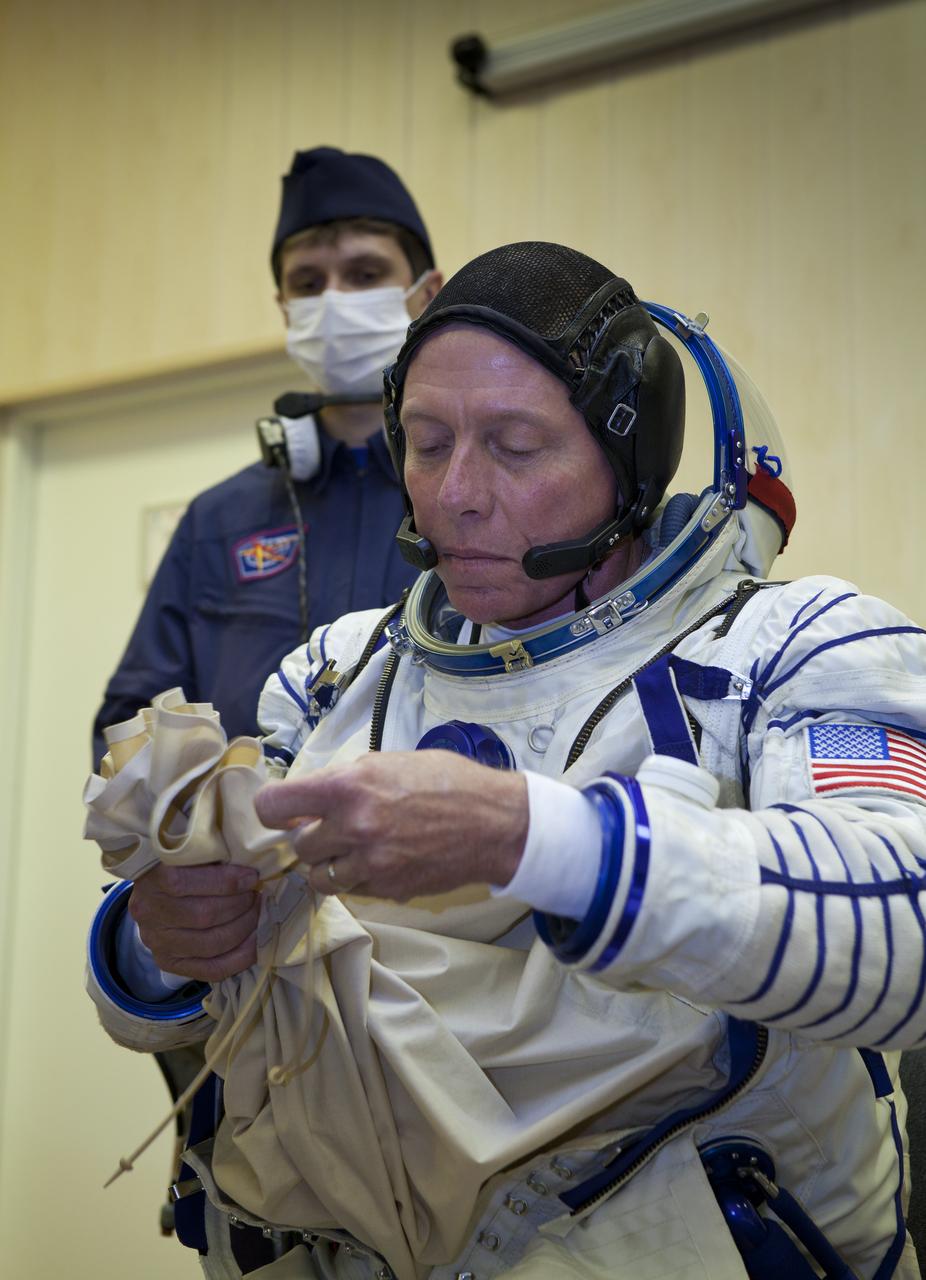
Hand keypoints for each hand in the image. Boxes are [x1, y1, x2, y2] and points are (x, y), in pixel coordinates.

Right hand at [128, 862, 260, 981]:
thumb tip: (250, 862)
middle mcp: (150, 913)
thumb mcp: (188, 855)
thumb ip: (211, 855)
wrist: (154, 898)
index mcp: (152, 880)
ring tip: (256, 913)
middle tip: (256, 895)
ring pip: (212, 943)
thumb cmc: (181, 868)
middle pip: (204, 915)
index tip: (252, 877)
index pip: (185, 883)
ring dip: (244, 927)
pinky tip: (255, 942)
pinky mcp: (169, 963)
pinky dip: (240, 957)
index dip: (226, 881)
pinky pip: (211, 969)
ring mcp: (157, 942)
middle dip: (240, 905)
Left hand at [255, 750, 527, 901]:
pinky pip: (353, 890)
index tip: (282, 812)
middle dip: (311, 837)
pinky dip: (359, 879)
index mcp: (348, 787)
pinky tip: (383, 859)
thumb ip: (345, 781)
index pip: (273, 806)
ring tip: (355, 847)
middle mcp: (353, 827)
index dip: (272, 810)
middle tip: (333, 827)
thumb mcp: (389, 762)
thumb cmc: (447, 781)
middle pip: (298, 846)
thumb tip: (309, 798)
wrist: (494, 822)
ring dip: (329, 864)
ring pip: (319, 877)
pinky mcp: (387, 890)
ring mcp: (369, 864)